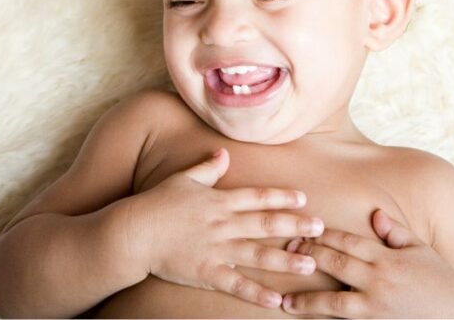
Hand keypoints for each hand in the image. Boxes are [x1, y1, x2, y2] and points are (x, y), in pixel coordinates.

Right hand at [120, 148, 324, 308]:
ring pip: (258, 255)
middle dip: (295, 226)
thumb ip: (206, 168)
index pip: (257, 197)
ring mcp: (216, 250)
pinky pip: (236, 285)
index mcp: (219, 201)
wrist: (133, 232)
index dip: (281, 197)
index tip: (304, 198)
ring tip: (310, 265)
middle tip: (321, 228)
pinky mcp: (206, 273)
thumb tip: (224, 153)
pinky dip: (256, 294)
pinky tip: (276, 301)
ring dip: (286, 260)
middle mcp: (223, 224)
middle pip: (265, 224)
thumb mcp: (182, 179)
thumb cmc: (156, 203)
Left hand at [281, 209, 453, 317]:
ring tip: (284, 301)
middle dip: (308, 257)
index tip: (301, 229)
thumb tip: (375, 213)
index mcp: (389, 258)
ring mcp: (378, 308)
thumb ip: (395, 233)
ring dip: (306, 301)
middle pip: (335, 265)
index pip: (348, 241)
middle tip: (284, 252)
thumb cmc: (444, 282)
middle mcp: (380, 282)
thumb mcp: (423, 251)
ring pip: (333, 302)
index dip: (322, 234)